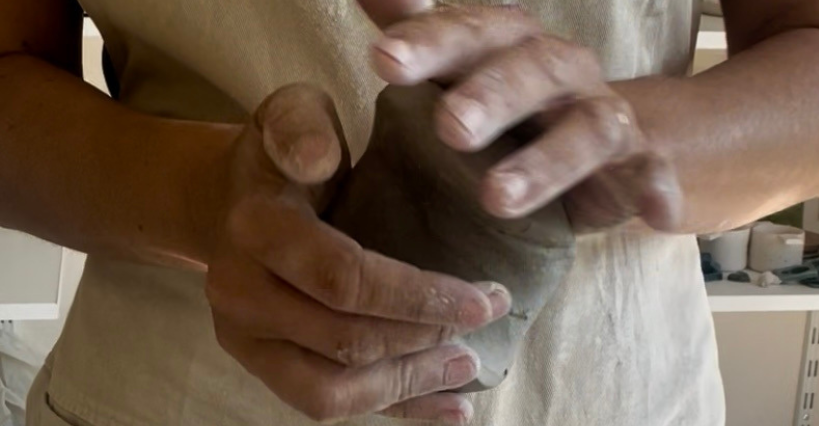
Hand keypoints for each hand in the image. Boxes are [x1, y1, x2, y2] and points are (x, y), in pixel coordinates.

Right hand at [205, 84, 509, 423]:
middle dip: (426, 336)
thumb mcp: (290, 114)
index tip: (484, 298)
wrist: (229, 201)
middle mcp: (240, 292)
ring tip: (468, 365)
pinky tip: (447, 408)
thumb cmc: (278, 155)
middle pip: (344, 340)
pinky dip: (391, 409)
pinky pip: (321, 404)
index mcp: (255, 227)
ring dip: (409, 384)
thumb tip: (321, 160)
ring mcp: (244, 337)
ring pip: (329, 390)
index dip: (418, 297)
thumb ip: (302, 126)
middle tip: (488, 315)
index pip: (344, 278)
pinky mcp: (260, 362)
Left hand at [358, 2, 683, 232]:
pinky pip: (652, 172)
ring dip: (545, 162)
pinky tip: (654, 211)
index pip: (470, 32)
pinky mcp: (640, 163)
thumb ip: (423, 37)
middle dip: (490, 96)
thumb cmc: (517, 109)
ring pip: (586, 128)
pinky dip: (654, 188)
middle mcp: (559, 72)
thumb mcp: (466, 71)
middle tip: (449, 127)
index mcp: (509, 47)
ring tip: (497, 198)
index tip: (383, 60)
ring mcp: (603, 116)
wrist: (606, 142)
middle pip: (530, 70)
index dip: (429, 41)